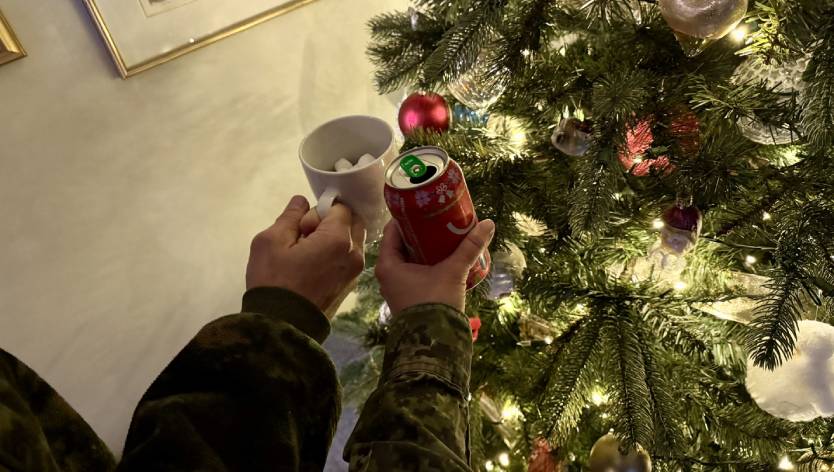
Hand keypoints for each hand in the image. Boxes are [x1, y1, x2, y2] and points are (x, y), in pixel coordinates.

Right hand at [246, 195, 365, 317]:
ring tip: (307, 254)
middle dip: (331, 222)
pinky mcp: (350, 285)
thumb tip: (301, 201)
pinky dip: (335, 255)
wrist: (281, 327)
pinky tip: (313, 267)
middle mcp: (355, 253)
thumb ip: (290, 216)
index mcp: (338, 239)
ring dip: (333, 239)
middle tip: (305, 237)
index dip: (318, 211)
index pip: (340, 207)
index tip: (301, 227)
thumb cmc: (273, 281)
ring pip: (352, 240)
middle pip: (352, 222)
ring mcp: (355, 272)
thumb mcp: (271, 241)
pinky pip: (348, 258)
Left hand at [375, 219, 494, 313]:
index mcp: (388, 264)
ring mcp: (396, 287)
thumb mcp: (453, 272)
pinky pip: (414, 273)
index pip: (393, 230)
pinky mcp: (408, 297)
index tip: (425, 207)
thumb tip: (488, 223)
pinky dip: (426, 264)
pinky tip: (444, 259)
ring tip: (444, 236)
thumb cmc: (435, 304)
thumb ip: (469, 248)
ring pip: (409, 260)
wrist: (434, 343)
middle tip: (439, 219)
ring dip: (425, 249)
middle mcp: (387, 275)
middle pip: (402, 244)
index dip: (408, 217)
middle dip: (420, 232)